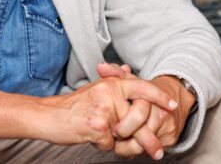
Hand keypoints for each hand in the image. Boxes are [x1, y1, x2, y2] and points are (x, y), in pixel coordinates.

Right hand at [37, 76, 177, 151]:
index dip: (160, 97)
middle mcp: (109, 94)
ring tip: (111, 140)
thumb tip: (127, 69)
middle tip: (158, 151)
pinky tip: (91, 137)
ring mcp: (103, 110)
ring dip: (121, 143)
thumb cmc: (71, 106)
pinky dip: (103, 145)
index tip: (174, 105)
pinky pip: (110, 144)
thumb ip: (112, 82)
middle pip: (139, 118)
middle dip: (148, 138)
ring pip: (125, 134)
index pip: (142, 87)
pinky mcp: (97, 126)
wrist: (47, 115)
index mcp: (110, 84)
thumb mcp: (94, 90)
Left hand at [97, 63, 195, 159]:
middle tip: (115, 139)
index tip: (113, 129)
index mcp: (150, 98)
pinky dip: (139, 150)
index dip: (124, 124)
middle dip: (126, 138)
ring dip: (130, 146)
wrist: (174, 97)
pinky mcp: (172, 138)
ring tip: (119, 143)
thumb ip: (115, 73)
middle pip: (142, 133)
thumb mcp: (131, 79)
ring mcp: (168, 126)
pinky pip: (153, 149)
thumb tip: (101, 67)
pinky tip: (131, 145)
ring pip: (146, 145)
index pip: (137, 114)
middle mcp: (162, 112)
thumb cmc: (147, 90)